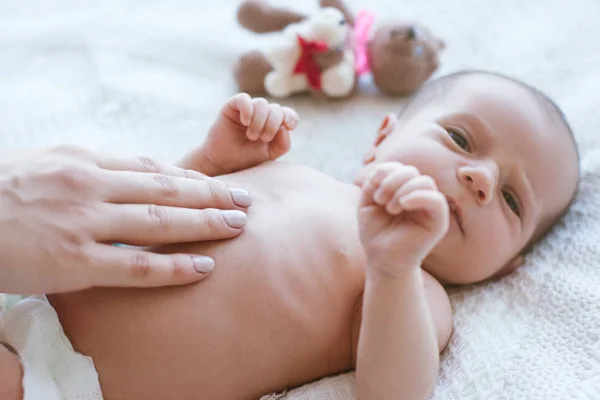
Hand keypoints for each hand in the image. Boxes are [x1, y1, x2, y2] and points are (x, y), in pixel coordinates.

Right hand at [0, 146, 251, 293]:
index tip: (221, 184)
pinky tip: (202, 267)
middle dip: (212, 197)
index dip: (192, 178)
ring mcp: (84, 224)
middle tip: (246, 201)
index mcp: (85, 162)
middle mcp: (91, 187)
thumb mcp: (49, 164)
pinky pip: (135, 265)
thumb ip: (94, 169)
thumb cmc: (3, 190)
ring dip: (204, 224)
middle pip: (166, 191)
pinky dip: (173, 266)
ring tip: (238, 227)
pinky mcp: (74, 262)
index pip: (153, 169)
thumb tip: (134, 173)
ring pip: (159, 222)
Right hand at [189, 93, 298, 175]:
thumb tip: (284, 129)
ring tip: (251, 135)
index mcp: (273, 124)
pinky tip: (245, 122)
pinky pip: (243, 98)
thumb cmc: (247, 159)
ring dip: (260, 121)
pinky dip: (247, 109)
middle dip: (272, 124)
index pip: (287, 113)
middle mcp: (262, 114)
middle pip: (276, 108)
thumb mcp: (270, 155)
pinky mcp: (232, 106)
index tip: (289, 126)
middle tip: (262, 138)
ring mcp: (247, 109)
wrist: (224, 163)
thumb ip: (282, 144)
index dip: (291, 117)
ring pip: (261, 103)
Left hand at [358, 162, 448, 276]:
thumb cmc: (375, 232)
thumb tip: (384, 171)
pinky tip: (402, 205)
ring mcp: (430, 208)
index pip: (400, 168)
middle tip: (380, 199)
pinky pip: (437, 199)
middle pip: (412, 172)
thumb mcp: (368, 203)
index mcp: (403, 190)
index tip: (372, 188)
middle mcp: (419, 196)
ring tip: (390, 207)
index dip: (385, 171)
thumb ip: (374, 183)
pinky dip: (418, 196)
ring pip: (425, 182)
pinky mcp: (438, 222)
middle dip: (392, 180)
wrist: (381, 260)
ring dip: (402, 189)